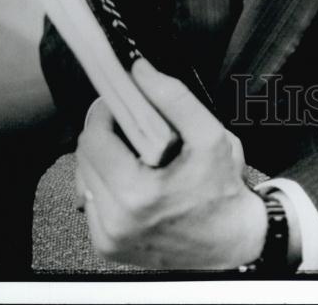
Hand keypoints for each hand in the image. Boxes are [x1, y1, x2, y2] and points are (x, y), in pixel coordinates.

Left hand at [74, 60, 266, 269]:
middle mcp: (115, 220)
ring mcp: (109, 237)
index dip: (104, 112)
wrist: (233, 243)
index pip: (94, 139)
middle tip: (132, 123)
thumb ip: (174, 98)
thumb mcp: (210, 135)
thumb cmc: (223, 190)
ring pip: (85, 178)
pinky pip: (92, 202)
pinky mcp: (108, 247)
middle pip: (84, 157)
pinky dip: (106, 184)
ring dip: (104, 158)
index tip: (121, 100)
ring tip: (136, 152)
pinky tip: (134, 178)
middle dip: (104, 132)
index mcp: (137, 193)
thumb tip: (139, 70)